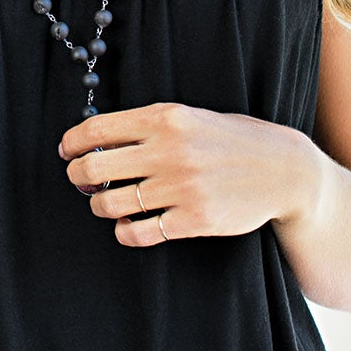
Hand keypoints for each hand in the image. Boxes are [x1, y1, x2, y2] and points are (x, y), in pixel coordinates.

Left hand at [59, 101, 319, 245]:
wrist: (284, 170)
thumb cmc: (232, 140)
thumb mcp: (191, 117)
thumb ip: (149, 126)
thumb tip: (97, 138)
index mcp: (166, 118)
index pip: (97, 129)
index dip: (73, 142)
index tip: (66, 151)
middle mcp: (169, 151)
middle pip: (95, 168)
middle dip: (78, 176)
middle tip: (80, 180)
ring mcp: (181, 187)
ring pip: (111, 204)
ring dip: (100, 206)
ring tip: (106, 203)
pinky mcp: (194, 219)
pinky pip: (140, 232)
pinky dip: (125, 232)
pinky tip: (127, 226)